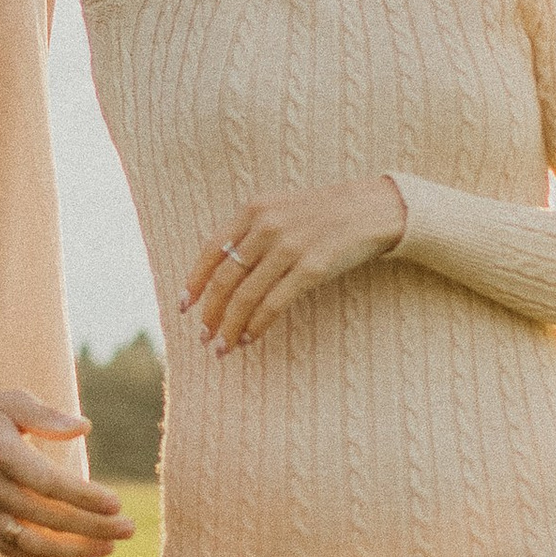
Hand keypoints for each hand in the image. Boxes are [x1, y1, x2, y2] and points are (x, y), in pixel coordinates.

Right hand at [0, 389, 134, 556]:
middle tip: (128, 528)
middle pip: (48, 519)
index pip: (49, 484)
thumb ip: (46, 416)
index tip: (116, 503)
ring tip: (109, 547)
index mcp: (1, 455)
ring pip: (33, 545)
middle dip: (93, 528)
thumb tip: (85, 427)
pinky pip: (15, 554)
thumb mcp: (7, 401)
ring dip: (75, 552)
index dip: (85, 498)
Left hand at [181, 178, 408, 353]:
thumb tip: (223, 275)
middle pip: (225, 279)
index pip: (211, 250)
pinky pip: (274, 303)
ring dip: (230, 327)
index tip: (184, 308)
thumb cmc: (324, 214)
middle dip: (211, 313)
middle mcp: (267, 227)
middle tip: (204, 337)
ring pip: (246, 296)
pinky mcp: (312, 268)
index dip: (195, 282)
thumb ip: (252, 234)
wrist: (371, 209)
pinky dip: (257, 324)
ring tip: (223, 347)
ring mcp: (289, 248)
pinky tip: (250, 338)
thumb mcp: (281, 210)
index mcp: (253, 210)